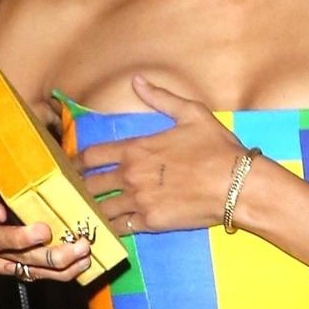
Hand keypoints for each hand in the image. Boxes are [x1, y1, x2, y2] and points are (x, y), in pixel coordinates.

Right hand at [0, 154, 90, 281]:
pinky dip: (52, 273)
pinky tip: (76, 266)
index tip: (0, 211)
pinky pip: (25, 274)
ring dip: (47, 259)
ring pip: (13, 260)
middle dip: (21, 238)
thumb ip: (8, 142)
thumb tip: (45, 108)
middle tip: (47, 232)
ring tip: (76, 251)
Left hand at [77, 75, 246, 234]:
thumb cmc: (216, 147)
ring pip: (101, 208)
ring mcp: (139, 201)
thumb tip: (137, 80)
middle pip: (90, 184)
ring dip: (92, 208)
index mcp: (136, 148)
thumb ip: (160, 97)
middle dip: (80, 186)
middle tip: (74, 190)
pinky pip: (119, 228)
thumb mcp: (191, 113)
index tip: (71, 166)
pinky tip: (107, 227)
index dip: (76, 161)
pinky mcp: (151, 223)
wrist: (237, 184)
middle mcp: (131, 175)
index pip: (91, 155)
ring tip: (86, 210)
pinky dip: (110, 227)